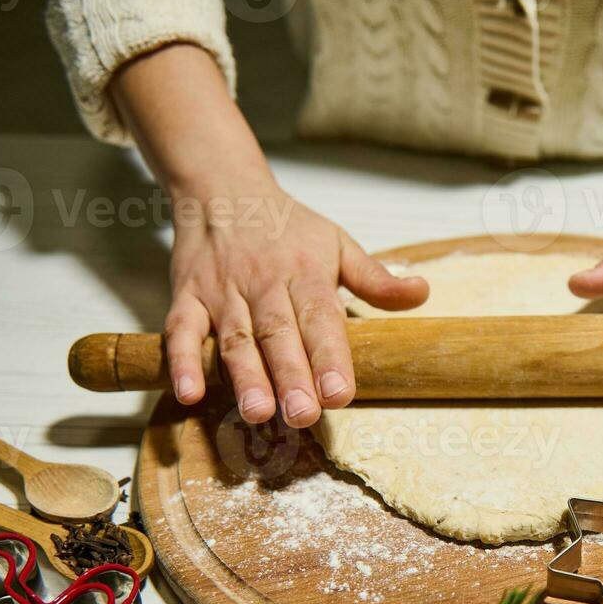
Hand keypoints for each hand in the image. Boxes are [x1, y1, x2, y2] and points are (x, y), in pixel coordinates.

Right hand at [164, 178, 427, 426]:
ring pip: (234, 338)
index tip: (341, 394)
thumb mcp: (337, 243)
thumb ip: (375, 278)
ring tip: (258, 413)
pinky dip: (182, 361)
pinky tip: (188, 393)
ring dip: (244, 377)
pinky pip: (181, 330)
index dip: (331, 356)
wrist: (221, 189)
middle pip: (278, 333)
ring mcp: (222, 292)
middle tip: (303, 414)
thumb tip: (422, 293)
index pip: (321, 318)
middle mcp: (263, 283)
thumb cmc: (286, 227)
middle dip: (291, 376)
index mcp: (305, 273)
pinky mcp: (187, 297)